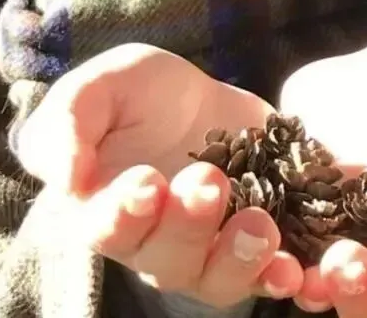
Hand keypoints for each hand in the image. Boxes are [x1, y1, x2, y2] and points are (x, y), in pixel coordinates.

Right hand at [16, 43, 304, 306]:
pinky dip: (288, 279)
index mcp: (104, 210)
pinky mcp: (259, 245)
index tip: (147, 180)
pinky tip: (302, 269)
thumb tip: (64, 178)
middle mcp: (155, 245)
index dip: (126, 212)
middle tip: (209, 180)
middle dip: (190, 225)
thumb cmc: (135, 91)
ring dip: (241, 259)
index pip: (107, 227)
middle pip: (168, 260)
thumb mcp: (100, 86)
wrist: (199, 95)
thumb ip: (68, 123)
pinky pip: (272, 277)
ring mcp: (209, 252)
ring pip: (220, 280)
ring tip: (261, 224)